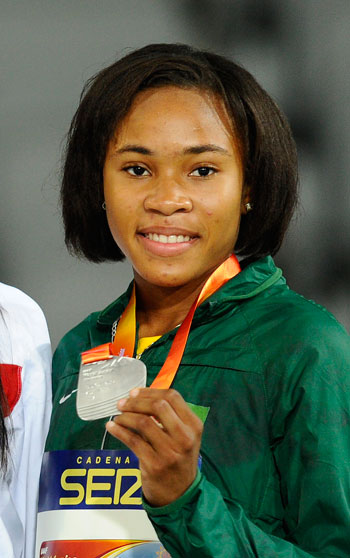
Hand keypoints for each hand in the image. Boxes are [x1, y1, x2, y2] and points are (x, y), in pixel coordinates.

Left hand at [105, 388, 202, 506]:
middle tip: (122, 403)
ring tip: (117, 417)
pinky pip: (133, 441)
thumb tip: (138, 396)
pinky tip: (112, 427)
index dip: (150, 391)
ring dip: (126, 416)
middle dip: (136, 402)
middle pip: (158, 406)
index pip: (172, 397)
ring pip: (143, 422)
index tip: (134, 392)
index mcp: (193, 425)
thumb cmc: (178, 459)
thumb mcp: (183, 436)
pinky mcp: (154, 465)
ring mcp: (170, 452)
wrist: (180, 494)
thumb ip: (168, 417)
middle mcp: (185, 437)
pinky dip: (119, 431)